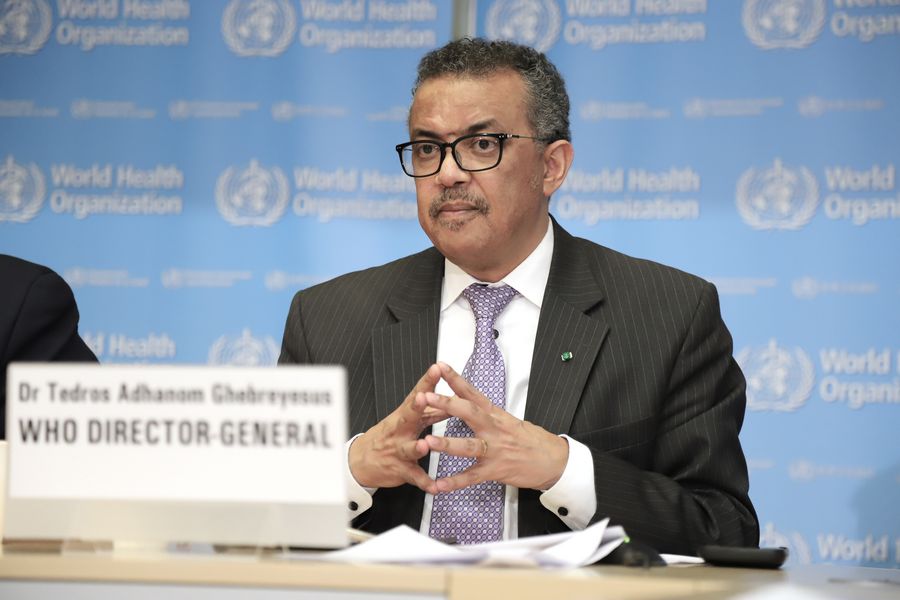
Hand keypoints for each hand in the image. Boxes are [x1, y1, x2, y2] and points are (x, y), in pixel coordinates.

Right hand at [348, 363, 447, 492]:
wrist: (360, 462)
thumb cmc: (387, 437)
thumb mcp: (406, 421)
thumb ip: (429, 412)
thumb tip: (449, 400)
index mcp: (404, 416)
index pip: (417, 395)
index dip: (426, 382)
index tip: (436, 369)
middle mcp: (400, 431)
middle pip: (408, 416)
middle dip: (417, 406)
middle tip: (423, 397)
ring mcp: (398, 451)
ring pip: (409, 448)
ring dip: (417, 447)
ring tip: (425, 445)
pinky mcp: (400, 470)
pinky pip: (414, 477)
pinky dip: (425, 483)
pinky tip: (435, 487)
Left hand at [423, 362, 568, 492]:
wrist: (555, 461)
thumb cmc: (532, 440)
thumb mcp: (510, 420)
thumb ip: (488, 413)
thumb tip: (467, 401)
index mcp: (496, 415)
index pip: (473, 393)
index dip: (456, 379)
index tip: (439, 367)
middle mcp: (494, 429)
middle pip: (469, 413)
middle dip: (446, 404)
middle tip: (426, 397)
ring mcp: (495, 450)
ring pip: (469, 446)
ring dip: (447, 445)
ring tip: (428, 442)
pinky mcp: (496, 471)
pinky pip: (472, 477)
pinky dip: (455, 482)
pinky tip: (439, 485)